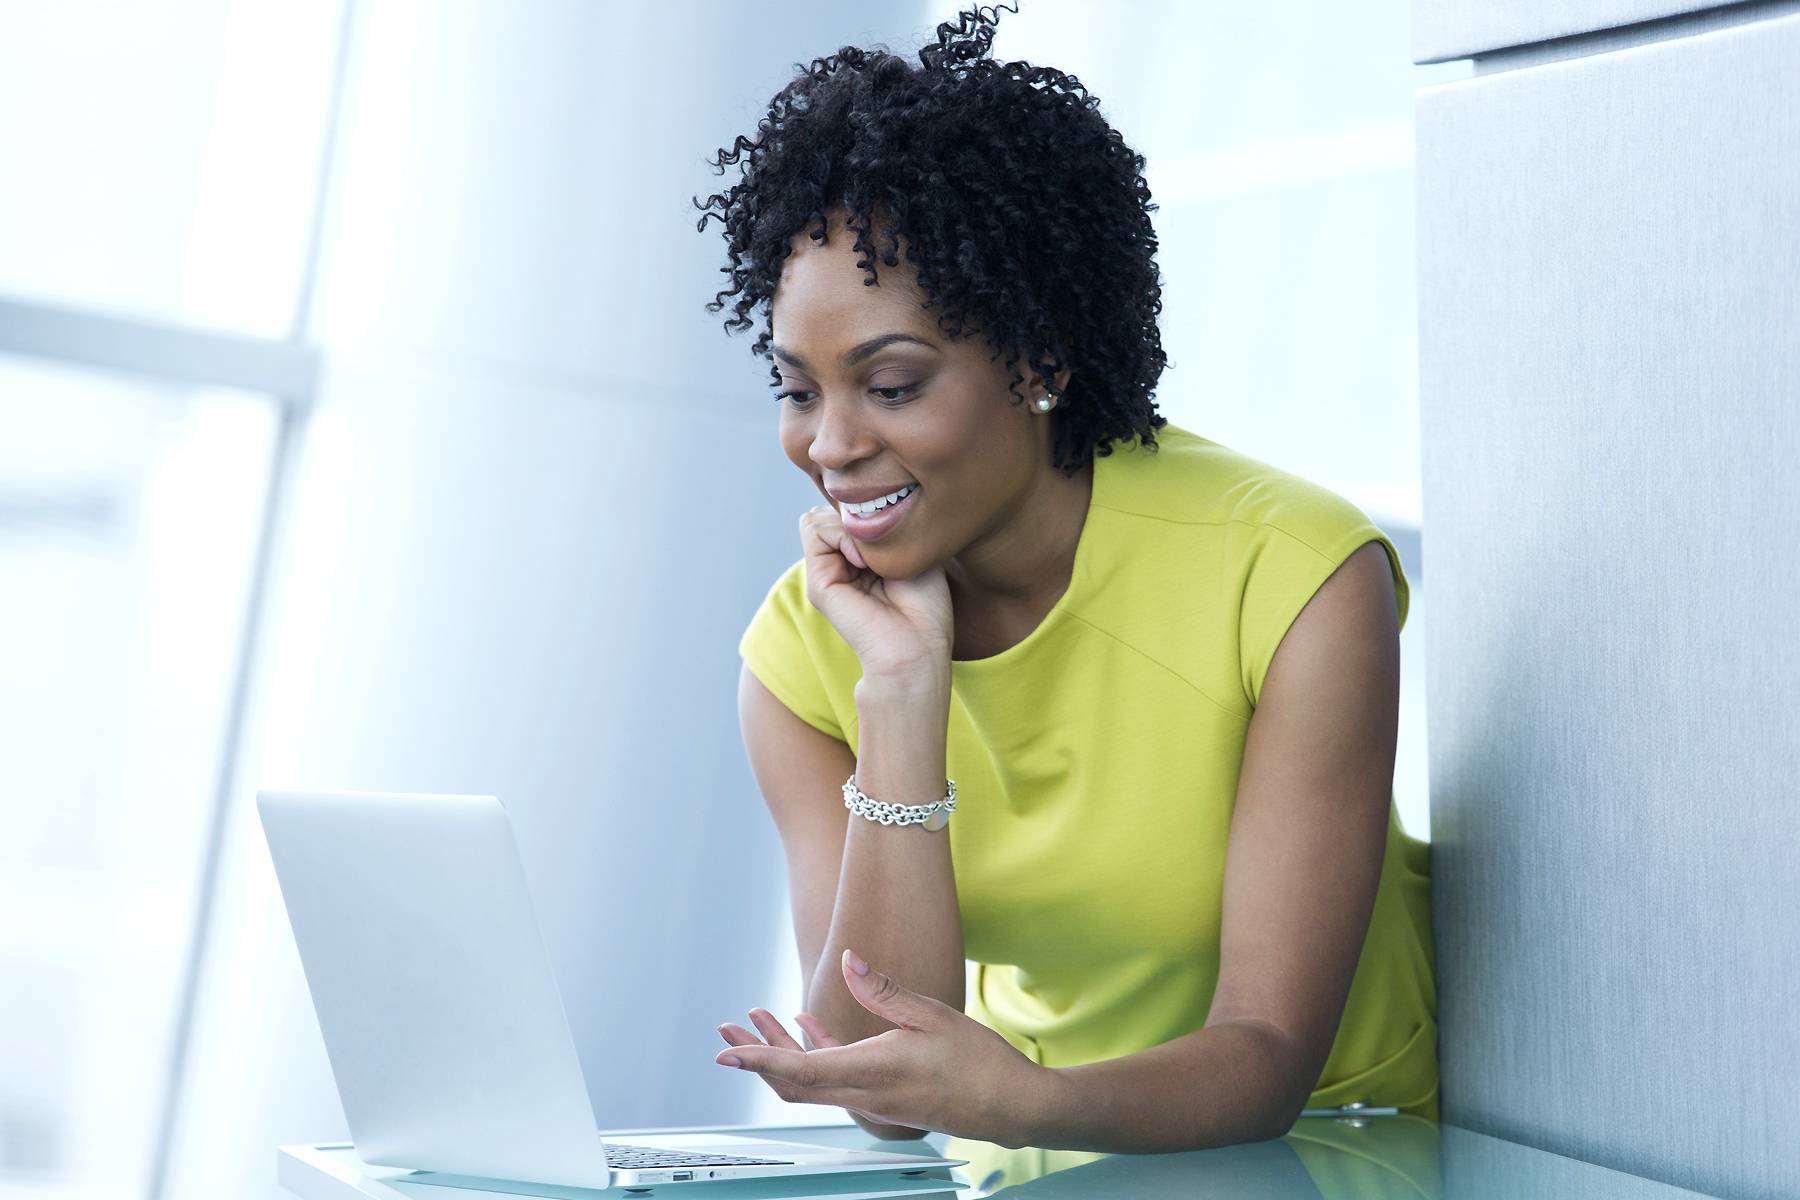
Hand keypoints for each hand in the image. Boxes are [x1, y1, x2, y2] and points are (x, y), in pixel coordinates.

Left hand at [713, 948, 1053, 1149]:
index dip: (757, 1059)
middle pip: (793, 1081)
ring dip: (781, 1053)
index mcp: (872, 1071)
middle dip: (756, 1054)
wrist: (1011, 1107)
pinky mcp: (884, 1099)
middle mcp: (864, 1094)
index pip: (799, 1069)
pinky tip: (808, 1027)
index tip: (724, 1053)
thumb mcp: (932, 1013)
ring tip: (758, 1019)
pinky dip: (814, 1055)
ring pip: (811, 1082)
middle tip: (726, 1030)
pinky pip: (834, 1080)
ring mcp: (873, 1101)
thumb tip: (848, 960)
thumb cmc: (978, 1060)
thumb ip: (883, 989)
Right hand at [799, 505, 951, 681]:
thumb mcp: (909, 550)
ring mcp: (826, 574)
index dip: (867, 511)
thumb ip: (878, 525)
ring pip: (816, 518)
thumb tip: (847, 509)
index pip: (845, 513)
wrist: (919, 644)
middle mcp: (840, 565)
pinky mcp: (818, 584)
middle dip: (854, 516)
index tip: (895, 534)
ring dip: (848, 526)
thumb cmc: (926, 604)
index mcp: (859, 559)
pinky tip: (863, 561)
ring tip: (873, 557)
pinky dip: (840, 535)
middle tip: (882, 545)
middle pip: (827, 512)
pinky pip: (815, 531)